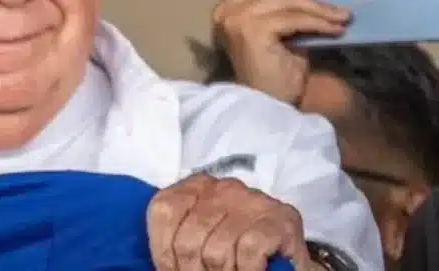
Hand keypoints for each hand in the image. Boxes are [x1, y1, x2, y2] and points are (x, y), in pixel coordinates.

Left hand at [147, 174, 317, 270]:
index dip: (162, 249)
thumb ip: (179, 238)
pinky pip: (248, 252)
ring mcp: (254, 201)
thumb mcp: (201, 235)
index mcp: (197, 185)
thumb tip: (161, 266)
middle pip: (188, 237)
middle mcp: (225, 187)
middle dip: (190, 270)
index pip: (164, 211)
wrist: (287, 258)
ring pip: (216, 250)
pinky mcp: (281, 220)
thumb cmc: (236, 247)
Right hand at [211, 0, 349, 104]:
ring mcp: (236, 20)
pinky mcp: (251, 32)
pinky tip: (335, 29)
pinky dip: (320, 22)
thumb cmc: (275, 70)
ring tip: (341, 16)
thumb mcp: (280, 27)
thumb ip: (283, 3)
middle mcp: (226, 8)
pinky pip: (294, 17)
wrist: (267, 106)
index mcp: (229, 4)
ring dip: (319, 5)